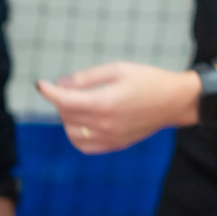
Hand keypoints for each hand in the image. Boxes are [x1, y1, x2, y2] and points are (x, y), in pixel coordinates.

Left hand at [36, 61, 199, 153]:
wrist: (175, 101)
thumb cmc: (148, 80)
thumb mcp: (118, 69)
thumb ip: (87, 77)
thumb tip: (60, 83)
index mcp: (105, 103)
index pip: (64, 101)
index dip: (49, 91)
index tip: (41, 84)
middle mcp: (105, 124)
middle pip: (66, 115)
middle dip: (62, 100)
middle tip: (74, 88)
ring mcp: (110, 138)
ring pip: (71, 132)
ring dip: (67, 118)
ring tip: (80, 104)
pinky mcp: (115, 145)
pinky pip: (84, 146)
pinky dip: (76, 134)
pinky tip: (83, 122)